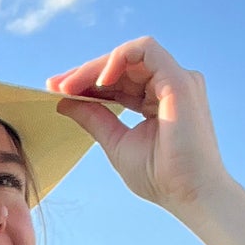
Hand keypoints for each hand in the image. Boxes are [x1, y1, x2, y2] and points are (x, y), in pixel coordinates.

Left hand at [47, 37, 230, 214]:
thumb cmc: (161, 178)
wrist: (190, 195)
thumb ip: (94, 119)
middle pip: (122, 65)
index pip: (119, 80)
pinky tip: (99, 81)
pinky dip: (119, 59)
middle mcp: (170, 85)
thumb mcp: (116, 142)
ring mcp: (177, 79)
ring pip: (130, 54)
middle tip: (55, 85)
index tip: (57, 90)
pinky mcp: (179, 79)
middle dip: (85, 73)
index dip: (87, 82)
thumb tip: (64, 101)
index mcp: (159, 99)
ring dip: (96, 67)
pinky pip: (145, 50)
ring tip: (70, 86)